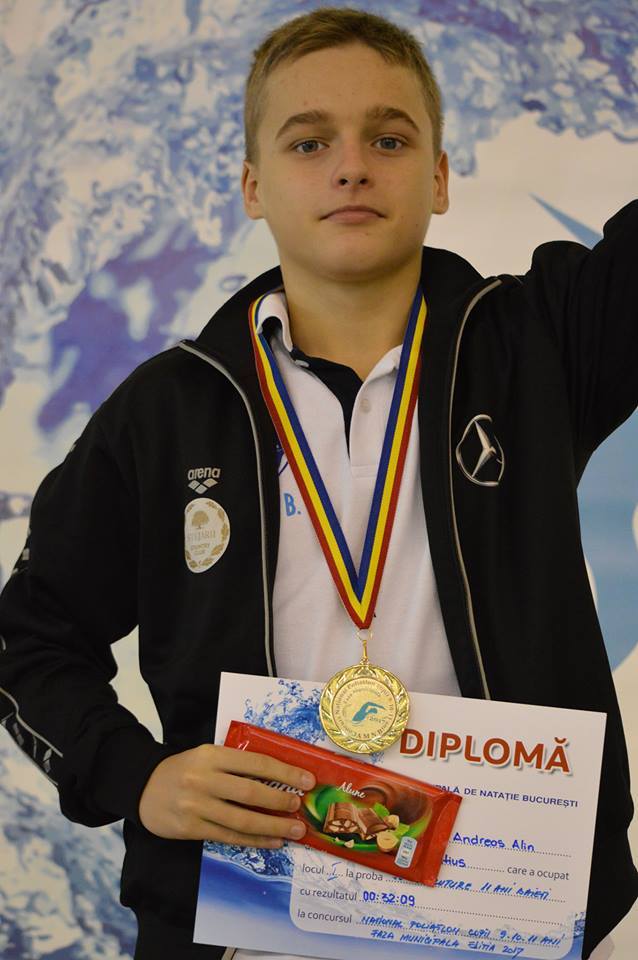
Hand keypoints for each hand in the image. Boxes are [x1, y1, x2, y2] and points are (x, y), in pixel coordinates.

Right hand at [138, 743, 315, 846]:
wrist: (144, 788)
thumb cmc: (185, 769)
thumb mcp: (207, 756)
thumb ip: (236, 764)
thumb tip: (280, 778)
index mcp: (212, 755)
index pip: (256, 763)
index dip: (285, 773)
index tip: (307, 781)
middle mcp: (204, 779)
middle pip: (251, 792)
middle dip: (281, 802)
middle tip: (301, 808)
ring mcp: (196, 806)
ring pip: (242, 819)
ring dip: (273, 826)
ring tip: (294, 831)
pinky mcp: (191, 829)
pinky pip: (229, 837)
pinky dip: (254, 840)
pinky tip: (272, 841)